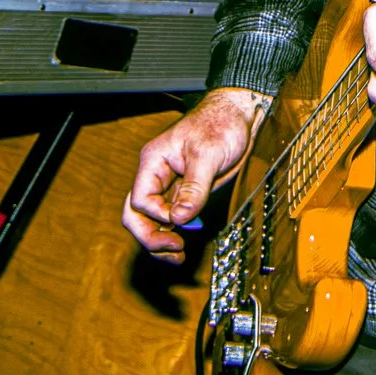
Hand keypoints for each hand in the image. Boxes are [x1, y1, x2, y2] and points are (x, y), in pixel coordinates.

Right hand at [125, 86, 270, 262]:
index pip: (140, 199)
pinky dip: (173, 235)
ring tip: (177, 257)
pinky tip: (182, 247)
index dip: (157, 215)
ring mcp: (170, 187)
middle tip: (173, 249)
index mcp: (154, 161)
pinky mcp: (185, 194)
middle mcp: (157, 176)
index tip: (180, 219)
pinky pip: (171, 220)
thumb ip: (193, 187)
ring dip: (159, 241)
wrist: (239, 117)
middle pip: (136, 214)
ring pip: (151, 221)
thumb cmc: (220, 123)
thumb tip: (179, 218)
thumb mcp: (207, 154)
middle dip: (150, 236)